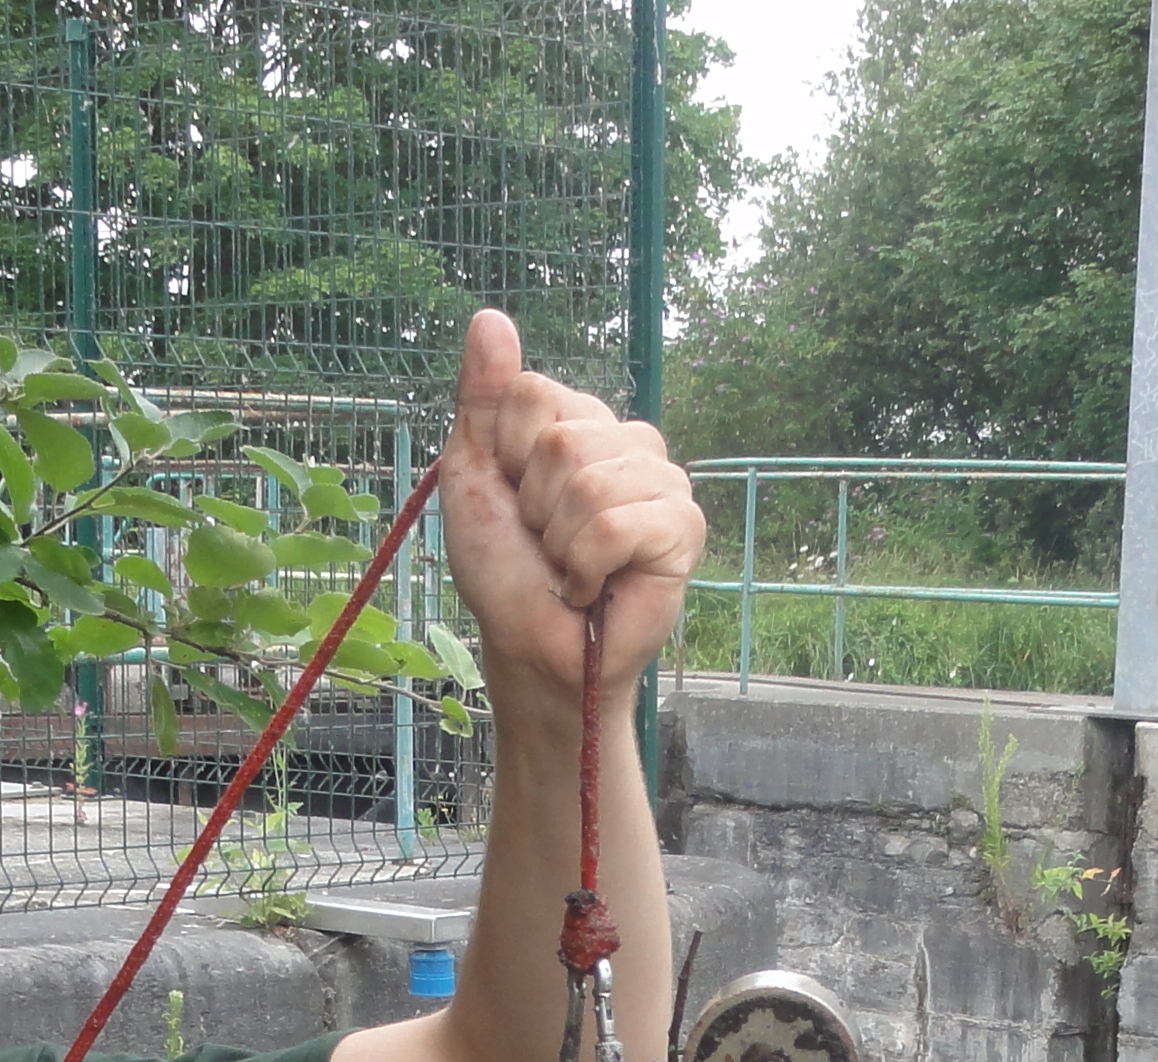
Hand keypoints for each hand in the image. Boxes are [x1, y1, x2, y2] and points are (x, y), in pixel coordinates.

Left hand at [438, 308, 704, 710]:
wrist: (534, 647)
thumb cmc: (506, 571)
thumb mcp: (474, 473)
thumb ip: (484, 397)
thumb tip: (489, 317)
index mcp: (578, 422)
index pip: (533, 394)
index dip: (507, 456)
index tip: (516, 501)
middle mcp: (626, 442)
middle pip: (562, 438)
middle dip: (536, 505)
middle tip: (547, 544)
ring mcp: (661, 481)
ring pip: (589, 481)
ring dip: (561, 541)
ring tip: (572, 567)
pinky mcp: (683, 528)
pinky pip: (618, 524)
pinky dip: (589, 565)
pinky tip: (597, 584)